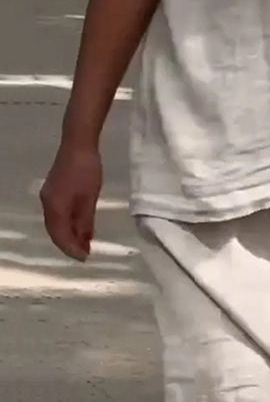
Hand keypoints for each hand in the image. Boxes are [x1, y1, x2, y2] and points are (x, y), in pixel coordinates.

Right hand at [40, 145, 102, 261]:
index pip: (60, 236)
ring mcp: (49, 196)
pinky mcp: (54, 190)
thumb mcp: (90, 197)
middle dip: (69, 244)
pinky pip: (58, 213)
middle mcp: (47, 204)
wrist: (78, 143)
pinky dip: (68, 223)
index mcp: (55, 207)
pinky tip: (80, 225)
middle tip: (85, 254)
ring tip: (84, 243)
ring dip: (69, 234)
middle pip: (56, 231)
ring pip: (56, 223)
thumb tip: (85, 240)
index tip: (85, 258)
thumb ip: (86, 220)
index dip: (72, 249)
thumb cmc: (86, 170)